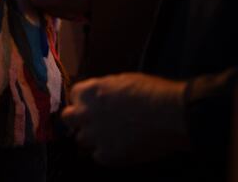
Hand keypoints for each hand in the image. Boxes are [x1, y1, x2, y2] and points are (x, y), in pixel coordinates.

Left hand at [62, 73, 188, 164]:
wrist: (169, 113)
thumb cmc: (152, 93)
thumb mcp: (122, 80)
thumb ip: (104, 90)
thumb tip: (101, 96)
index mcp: (89, 92)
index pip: (74, 95)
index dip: (84, 101)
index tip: (92, 105)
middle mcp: (86, 113)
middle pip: (68, 118)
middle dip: (78, 120)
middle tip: (94, 122)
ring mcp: (95, 135)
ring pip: (82, 139)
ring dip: (93, 138)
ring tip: (112, 136)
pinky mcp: (107, 154)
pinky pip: (98, 156)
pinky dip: (108, 153)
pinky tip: (122, 147)